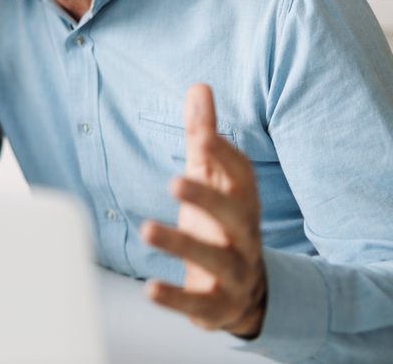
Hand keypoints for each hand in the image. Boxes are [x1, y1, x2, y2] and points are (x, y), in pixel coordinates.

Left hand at [141, 84, 266, 337]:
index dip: (225, 156)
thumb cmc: (220, 222)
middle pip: (236, 215)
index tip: (203, 136)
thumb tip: (199, 87)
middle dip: (208, 198)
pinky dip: (176, 297)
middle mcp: (244, 236)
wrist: (245, 294)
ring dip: (183, 244)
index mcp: (242, 201)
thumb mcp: (212, 179)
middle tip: (174, 181)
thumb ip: (203, 137)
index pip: (243, 176)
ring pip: (217, 259)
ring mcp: (235, 272)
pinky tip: (150, 288)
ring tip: (147, 229)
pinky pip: (199, 304)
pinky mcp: (217, 306)